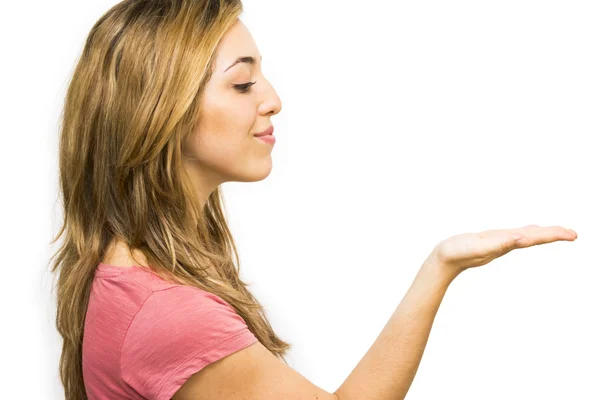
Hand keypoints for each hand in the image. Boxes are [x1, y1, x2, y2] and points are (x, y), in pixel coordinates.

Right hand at [428, 224, 577, 277]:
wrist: (443, 261)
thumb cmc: (457, 253)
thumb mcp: (478, 246)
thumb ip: (499, 243)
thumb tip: (522, 238)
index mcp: (506, 244)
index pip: (534, 238)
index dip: (553, 235)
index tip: (572, 235)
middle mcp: (505, 244)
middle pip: (534, 238)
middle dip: (553, 235)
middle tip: (573, 234)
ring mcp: (498, 244)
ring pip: (525, 237)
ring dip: (542, 234)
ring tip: (557, 233)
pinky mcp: (490, 241)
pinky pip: (513, 236)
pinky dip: (525, 233)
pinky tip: (525, 233)